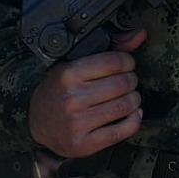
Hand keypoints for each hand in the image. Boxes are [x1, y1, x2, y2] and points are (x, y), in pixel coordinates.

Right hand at [29, 29, 145, 158]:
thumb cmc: (60, 91)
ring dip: (134, 100)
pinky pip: (124, 129)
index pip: (115, 62)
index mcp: (68, 75)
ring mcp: (77, 123)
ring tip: (127, 98)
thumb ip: (110, 51)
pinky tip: (131, 114)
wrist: (37, 124)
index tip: (125, 66)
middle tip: (126, 83)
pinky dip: (134, 120)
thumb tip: (140, 34)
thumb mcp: (75, 66)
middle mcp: (71, 99)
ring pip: (127, 105)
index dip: (127, 62)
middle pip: (124, 84)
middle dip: (131, 81)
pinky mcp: (85, 143)